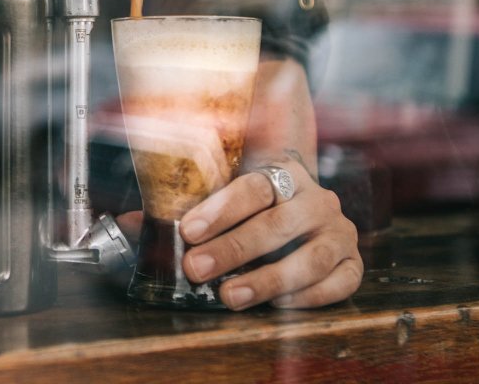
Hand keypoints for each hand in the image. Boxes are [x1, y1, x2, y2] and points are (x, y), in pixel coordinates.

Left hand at [178, 158, 362, 309]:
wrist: (300, 205)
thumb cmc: (252, 205)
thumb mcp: (223, 193)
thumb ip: (183, 209)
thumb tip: (127, 222)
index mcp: (284, 172)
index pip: (254, 187)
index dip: (220, 210)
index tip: (188, 231)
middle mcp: (317, 199)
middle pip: (276, 224)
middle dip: (232, 250)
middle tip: (196, 270)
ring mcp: (339, 231)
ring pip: (309, 258)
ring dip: (267, 280)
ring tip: (229, 296)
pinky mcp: (352, 262)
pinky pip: (339, 283)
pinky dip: (309, 297)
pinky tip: (277, 305)